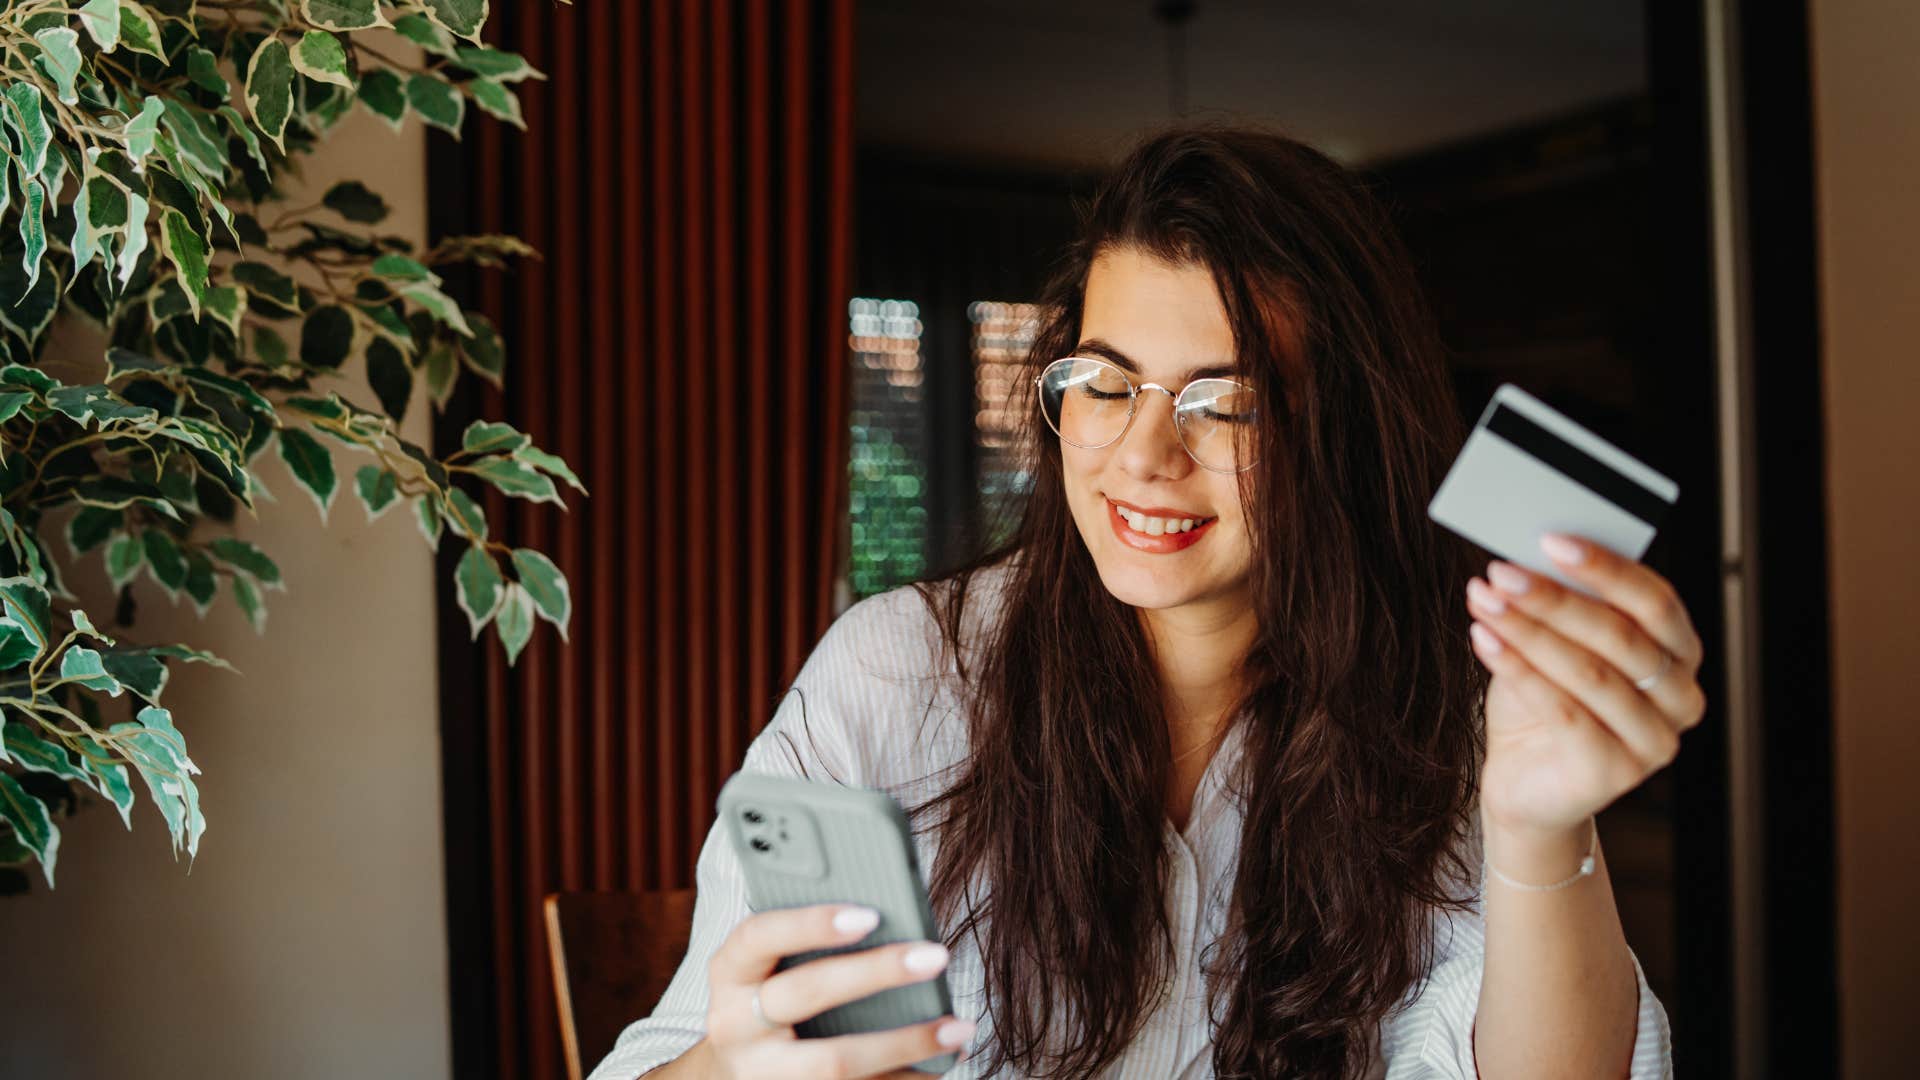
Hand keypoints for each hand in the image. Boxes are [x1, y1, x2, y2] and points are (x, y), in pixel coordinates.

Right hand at [697, 903, 973, 1078]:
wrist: (730, 1076)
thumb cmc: (768, 995)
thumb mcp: (768, 965)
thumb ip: (809, 940)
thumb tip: (893, 916)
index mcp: (730, 971)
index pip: (761, 935)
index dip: (811, 923)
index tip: (870, 915)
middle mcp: (736, 1023)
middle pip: (806, 993)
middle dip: (876, 973)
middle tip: (936, 956)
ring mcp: (761, 1072)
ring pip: (834, 1062)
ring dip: (905, 1043)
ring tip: (959, 1026)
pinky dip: (905, 1079)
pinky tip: (942, 1062)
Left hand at [1463, 532, 1706, 837]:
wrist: (1525, 783)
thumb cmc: (1543, 702)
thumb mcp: (1553, 645)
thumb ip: (1558, 607)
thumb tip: (1526, 555)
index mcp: (1679, 654)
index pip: (1656, 600)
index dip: (1606, 567)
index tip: (1551, 538)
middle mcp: (1681, 698)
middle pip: (1621, 635)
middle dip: (1554, 597)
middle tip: (1502, 570)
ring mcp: (1654, 742)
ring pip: (1590, 672)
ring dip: (1528, 629)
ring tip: (1483, 599)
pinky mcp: (1616, 774)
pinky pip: (1564, 712)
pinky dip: (1519, 670)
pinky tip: (1484, 640)